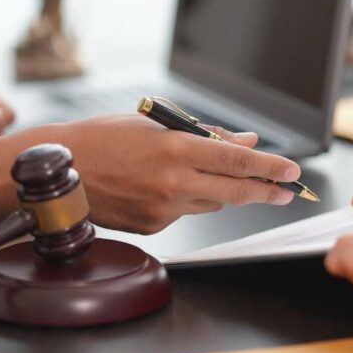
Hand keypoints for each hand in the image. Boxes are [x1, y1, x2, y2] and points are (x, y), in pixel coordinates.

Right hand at [0, 114, 301, 231]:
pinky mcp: (153, 227)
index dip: (270, 167)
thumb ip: (204, 136)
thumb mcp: (154, 124)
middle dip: (266, 191)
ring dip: (219, 191)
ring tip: (204, 175)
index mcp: (175, 149)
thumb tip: (244, 143)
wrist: (60, 173)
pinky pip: (184, 213)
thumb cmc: (103, 138)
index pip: (237, 162)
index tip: (292, 171)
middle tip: (286, 191)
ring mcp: (163, 210)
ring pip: (210, 203)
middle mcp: (173, 183)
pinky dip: (185, 201)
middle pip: (235, 192)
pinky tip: (162, 187)